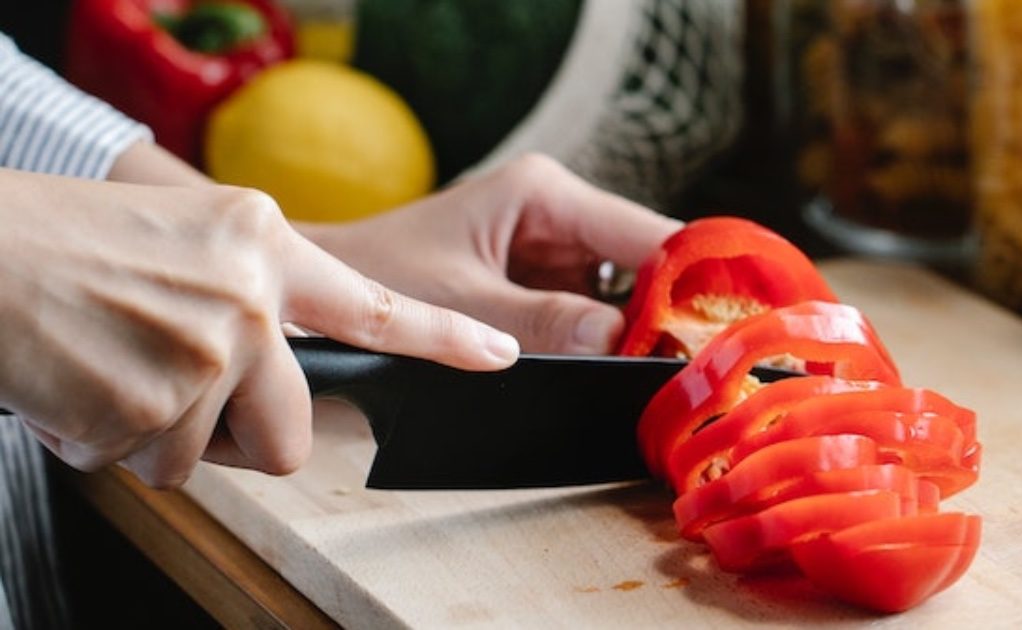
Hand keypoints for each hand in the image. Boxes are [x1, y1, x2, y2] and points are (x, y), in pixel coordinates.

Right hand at [0, 168, 517, 487]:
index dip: (444, 338)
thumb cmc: (64, 244)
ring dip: (159, 434)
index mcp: (264, 244)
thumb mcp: (184, 239)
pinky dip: (112, 443)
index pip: (375, 305)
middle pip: (295, 429)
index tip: (498, 355)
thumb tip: (276, 369)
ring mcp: (210, 351)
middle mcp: (251, 296)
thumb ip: (251, 295)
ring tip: (110, 370)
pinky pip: (154, 467)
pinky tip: (82, 387)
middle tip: (180, 397)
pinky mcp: (159, 403)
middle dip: (242, 435)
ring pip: (212, 456)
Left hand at [299, 154, 682, 353]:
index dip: (691, 280)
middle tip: (700, 368)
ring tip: (670, 376)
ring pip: (629, 292)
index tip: (722, 331)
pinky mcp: (544, 283)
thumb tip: (620, 342)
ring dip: (646, 332)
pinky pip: (597, 312)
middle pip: (647, 264)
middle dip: (672, 313)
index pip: (645, 233)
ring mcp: (555, 249)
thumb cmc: (375, 276)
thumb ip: (540, 323)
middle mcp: (558, 214)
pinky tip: (631, 372)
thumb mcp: (460, 303)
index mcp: (542, 195)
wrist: (321, 288)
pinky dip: (613, 343)